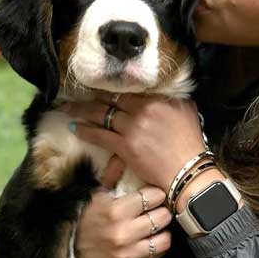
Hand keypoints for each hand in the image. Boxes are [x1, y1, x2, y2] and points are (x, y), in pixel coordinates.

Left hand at [61, 92, 207, 192]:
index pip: (128, 90)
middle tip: (76, 93)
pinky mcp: (125, 147)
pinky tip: (74, 127)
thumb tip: (163, 88)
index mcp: (157, 99)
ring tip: (67, 107)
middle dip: (92, 96)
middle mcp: (143, 110)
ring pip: (102, 115)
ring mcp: (133, 128)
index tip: (98, 86)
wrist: (189, 171)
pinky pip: (100, 135)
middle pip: (111, 99)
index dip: (110, 88)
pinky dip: (86, 131)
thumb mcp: (186, 110)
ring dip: (82, 111)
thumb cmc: (191, 142)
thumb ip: (172, 97)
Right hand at [74, 155, 173, 257]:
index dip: (155, 193)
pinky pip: (156, 256)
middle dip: (161, 210)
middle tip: (156, 209)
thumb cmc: (86, 213)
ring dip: (161, 231)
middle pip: (162, 217)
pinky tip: (149, 238)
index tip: (152, 193)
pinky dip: (155, 246)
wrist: (69, 243)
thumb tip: (124, 152)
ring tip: (155, 225)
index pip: (153, 197)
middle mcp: (123, 233)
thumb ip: (113, 173)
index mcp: (116, 210)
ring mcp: (127, 253)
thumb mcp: (97, 191)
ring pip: (164, 239)